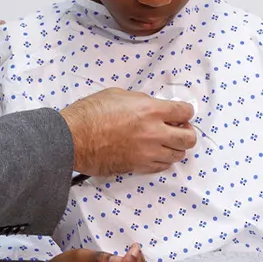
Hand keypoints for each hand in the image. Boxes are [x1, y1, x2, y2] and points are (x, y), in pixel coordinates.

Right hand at [61, 88, 196, 175]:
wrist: (73, 138)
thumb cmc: (90, 114)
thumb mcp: (119, 95)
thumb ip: (142, 101)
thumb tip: (154, 108)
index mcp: (150, 110)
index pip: (184, 111)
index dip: (186, 111)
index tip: (182, 112)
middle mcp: (154, 133)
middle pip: (188, 138)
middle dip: (187, 132)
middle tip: (179, 129)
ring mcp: (147, 153)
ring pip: (177, 155)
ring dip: (175, 147)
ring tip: (165, 142)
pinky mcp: (138, 167)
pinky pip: (161, 167)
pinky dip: (162, 160)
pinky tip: (154, 153)